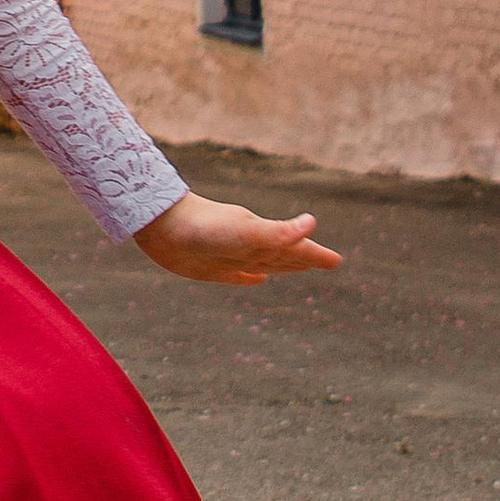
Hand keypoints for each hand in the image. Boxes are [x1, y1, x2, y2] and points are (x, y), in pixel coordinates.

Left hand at [135, 192, 340, 285]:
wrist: (162, 225)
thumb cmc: (205, 227)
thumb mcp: (247, 231)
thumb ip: (279, 231)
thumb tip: (312, 222)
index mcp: (262, 238)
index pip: (296, 248)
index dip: (316, 255)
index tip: (337, 261)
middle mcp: (250, 246)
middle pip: (286, 254)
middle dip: (306, 259)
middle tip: (328, 262)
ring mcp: (231, 255)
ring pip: (266, 262)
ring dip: (284, 265)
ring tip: (299, 268)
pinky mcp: (211, 267)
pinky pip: (238, 274)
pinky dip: (250, 277)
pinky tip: (256, 278)